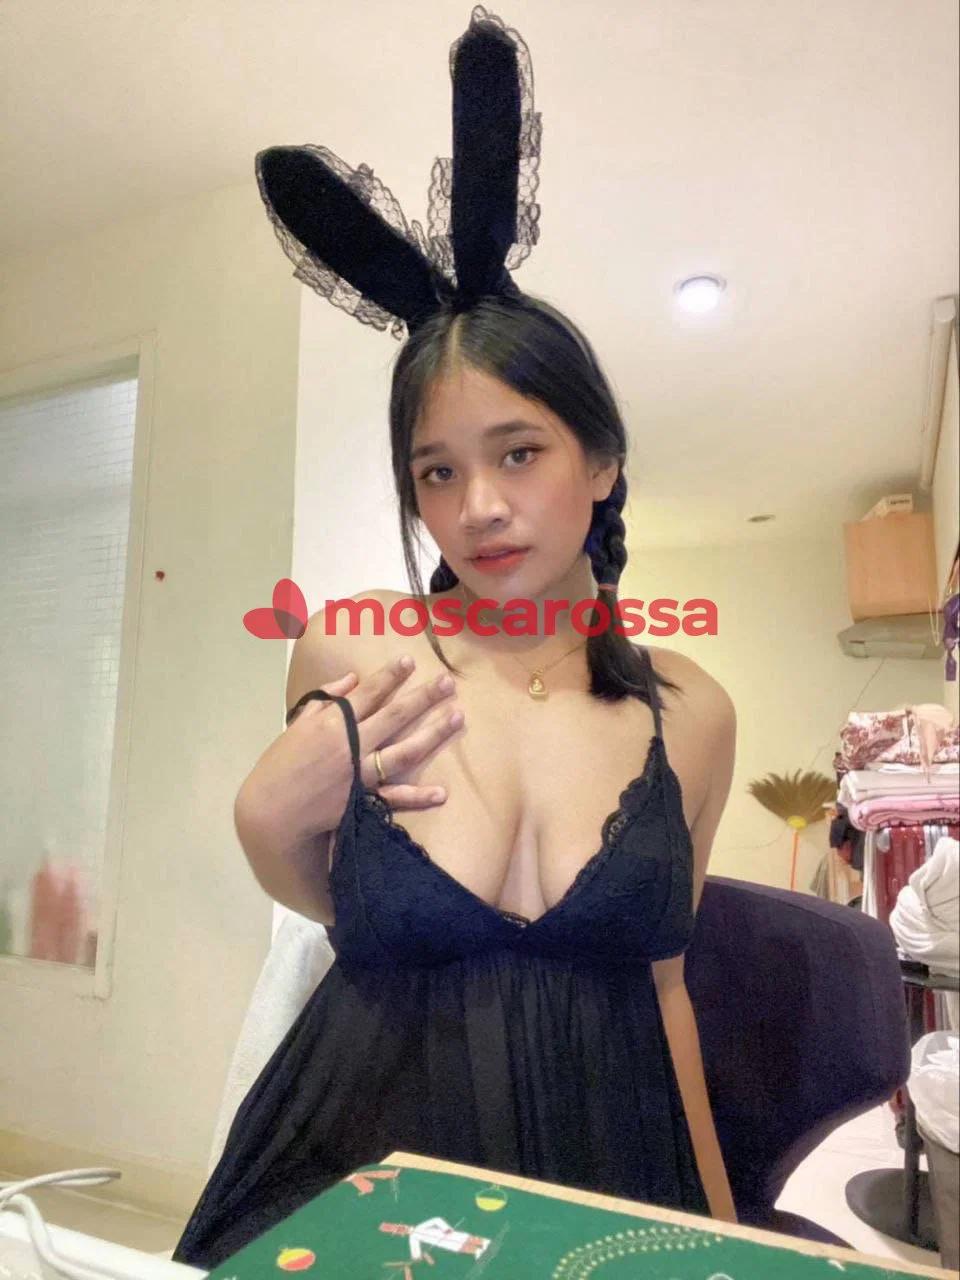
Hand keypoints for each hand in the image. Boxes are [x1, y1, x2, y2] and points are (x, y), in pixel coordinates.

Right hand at [239, 656, 461, 843]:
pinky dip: (418, 796)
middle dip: (423, 697)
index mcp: (332, 723)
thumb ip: (326, 700)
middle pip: (394, 716)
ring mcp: (360, 774)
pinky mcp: (363, 800)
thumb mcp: (298, 724)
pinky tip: (442, 792)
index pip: (367, 693)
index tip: (410, 661)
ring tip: (457, 717)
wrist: (270, 811)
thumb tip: (353, 679)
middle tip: (447, 682)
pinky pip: (395, 797)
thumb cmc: (281, 764)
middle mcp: (351, 745)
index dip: (390, 675)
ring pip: (404, 751)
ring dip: (433, 734)